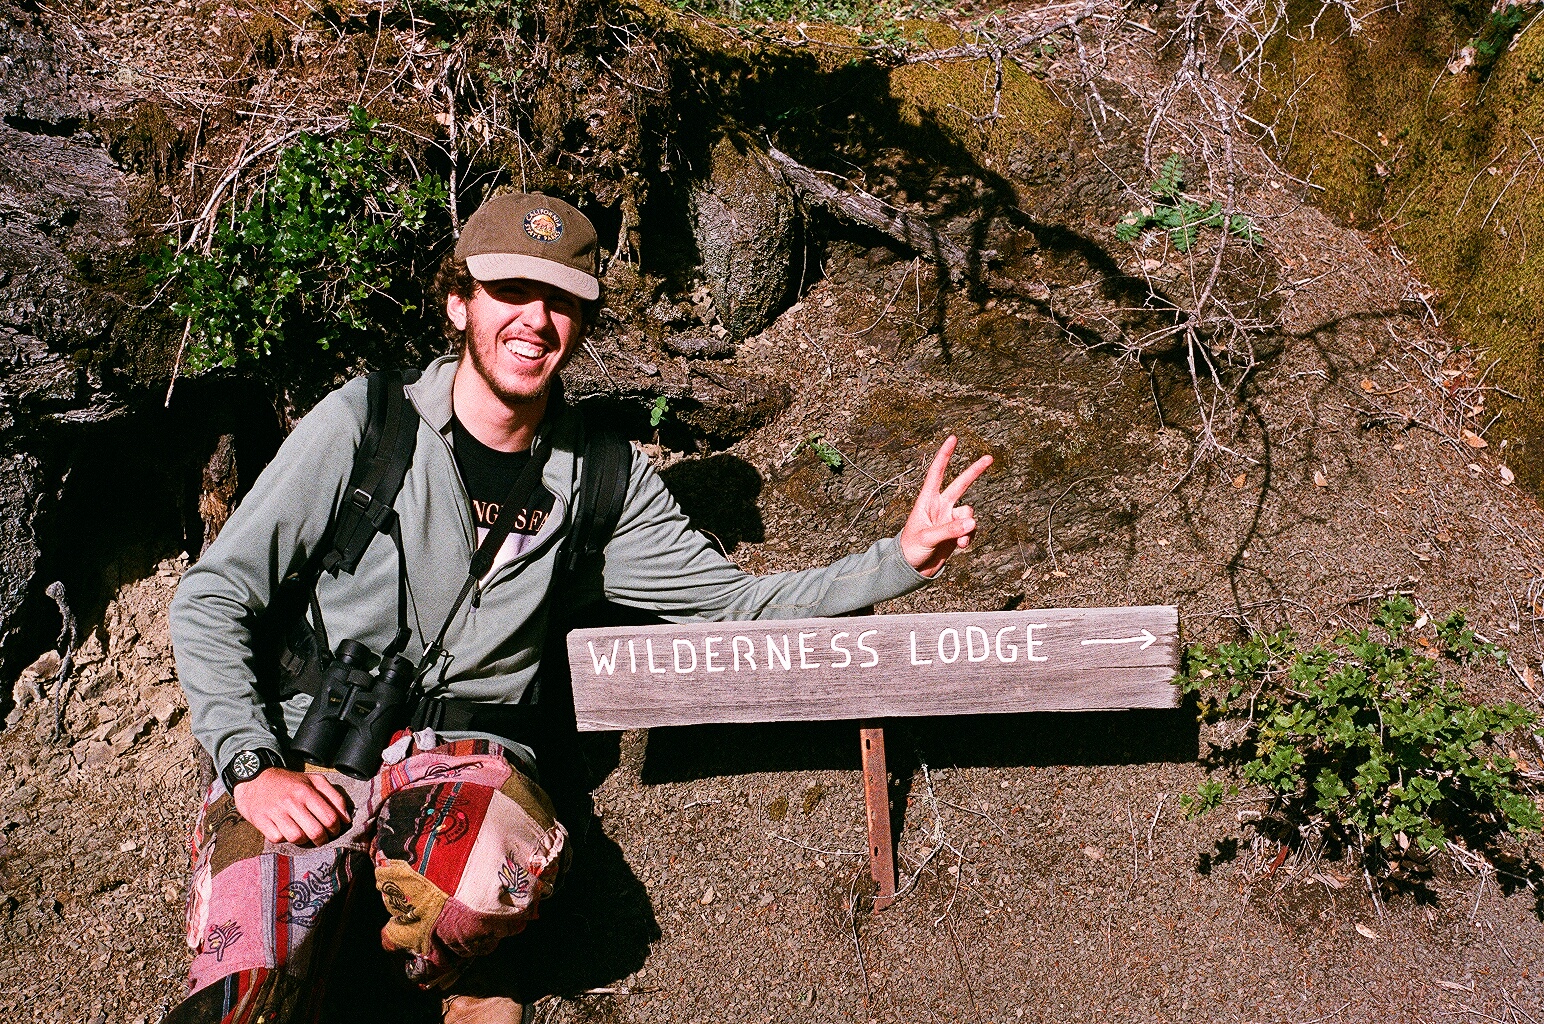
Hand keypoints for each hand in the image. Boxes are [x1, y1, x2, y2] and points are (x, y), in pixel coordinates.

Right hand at [233, 767, 350, 845]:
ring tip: (303, 833)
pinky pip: (278, 839)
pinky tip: (284, 830)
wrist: (255, 779)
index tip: (334, 830)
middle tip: (321, 837)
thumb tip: (347, 818)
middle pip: (316, 832)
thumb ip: (334, 797)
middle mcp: (292, 802)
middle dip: (322, 839)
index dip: (336, 828)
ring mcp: (276, 812)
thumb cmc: (289, 782)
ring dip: (303, 840)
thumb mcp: (314, 781)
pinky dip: (283, 838)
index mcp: (307, 791)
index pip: (330, 818)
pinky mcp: (261, 820)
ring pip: (297, 838)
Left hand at [899, 435, 992, 577]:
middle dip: (975, 471)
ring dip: (967, 525)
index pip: (937, 472)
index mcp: (927, 500)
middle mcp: (940, 506)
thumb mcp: (927, 537)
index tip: (953, 438)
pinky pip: (970, 530)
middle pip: (960, 484)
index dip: (945, 455)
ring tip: (958, 541)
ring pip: (969, 513)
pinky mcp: (956, 533)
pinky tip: (960, 547)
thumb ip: (949, 530)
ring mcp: (949, 519)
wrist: (912, 569)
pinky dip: (968, 537)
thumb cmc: (911, 549)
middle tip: (989, 457)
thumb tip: (971, 522)